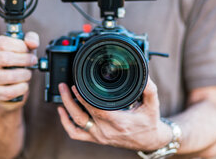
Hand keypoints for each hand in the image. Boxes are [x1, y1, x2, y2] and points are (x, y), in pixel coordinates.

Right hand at [0, 32, 38, 110]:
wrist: (12, 85)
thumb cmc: (18, 63)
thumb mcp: (25, 48)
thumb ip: (31, 39)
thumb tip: (33, 43)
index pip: (3, 43)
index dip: (20, 46)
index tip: (29, 51)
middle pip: (4, 58)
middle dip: (24, 60)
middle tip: (33, 62)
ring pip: (8, 76)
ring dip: (24, 75)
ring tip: (28, 74)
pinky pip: (8, 92)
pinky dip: (21, 88)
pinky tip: (24, 85)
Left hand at [57, 78, 171, 150]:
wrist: (149, 140)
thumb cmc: (149, 122)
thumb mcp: (153, 104)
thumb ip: (149, 89)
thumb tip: (144, 74)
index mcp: (120, 123)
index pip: (97, 111)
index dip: (84, 99)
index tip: (77, 86)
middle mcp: (107, 131)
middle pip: (82, 117)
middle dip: (70, 100)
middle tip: (65, 85)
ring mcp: (100, 136)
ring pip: (76, 125)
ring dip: (66, 109)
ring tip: (62, 92)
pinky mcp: (96, 138)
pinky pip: (76, 134)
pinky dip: (66, 123)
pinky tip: (62, 111)